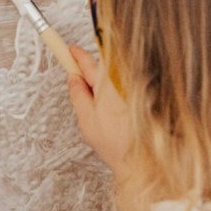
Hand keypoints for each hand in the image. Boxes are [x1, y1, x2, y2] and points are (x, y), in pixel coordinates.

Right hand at [65, 45, 131, 173]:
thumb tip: (73, 79)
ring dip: (102, 88)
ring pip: (112, 80)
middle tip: (80, 89)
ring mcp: (134, 89)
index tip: (69, 50)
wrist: (141, 160)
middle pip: (101, 68)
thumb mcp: (86, 118)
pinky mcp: (141, 98)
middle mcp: (123, 82)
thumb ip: (78, 94)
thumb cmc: (116, 143)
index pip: (88, 62)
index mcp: (108, 84)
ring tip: (100, 112)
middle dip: (89, 74)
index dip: (76, 55)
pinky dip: (114, 97)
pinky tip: (113, 116)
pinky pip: (123, 89)